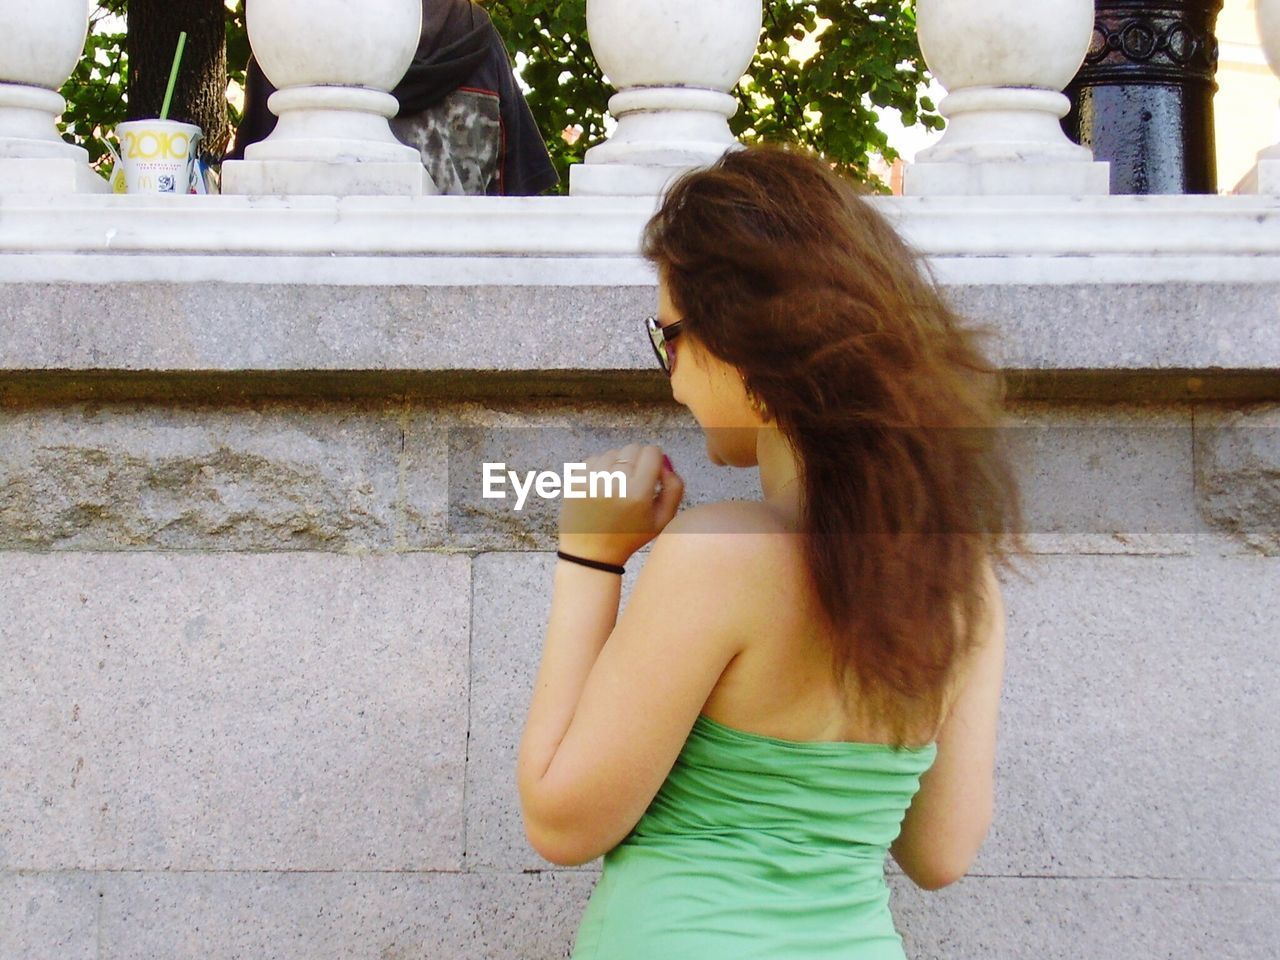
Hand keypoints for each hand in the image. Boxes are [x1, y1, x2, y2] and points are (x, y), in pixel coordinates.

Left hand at [557, 442, 683, 566]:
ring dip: (618, 464)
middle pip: (633, 448)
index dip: (655, 461)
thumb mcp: (662, 520)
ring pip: (613, 452)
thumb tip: (666, 462)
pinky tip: (602, 487)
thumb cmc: (629, 537)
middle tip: (635, 481)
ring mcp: (591, 480)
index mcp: (637, 494)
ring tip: (617, 487)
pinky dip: (600, 468)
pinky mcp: (575, 480)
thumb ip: (674, 488)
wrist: (590, 553)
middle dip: (638, 460)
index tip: (652, 474)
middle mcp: (613, 483)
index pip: (652, 452)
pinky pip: (594, 458)